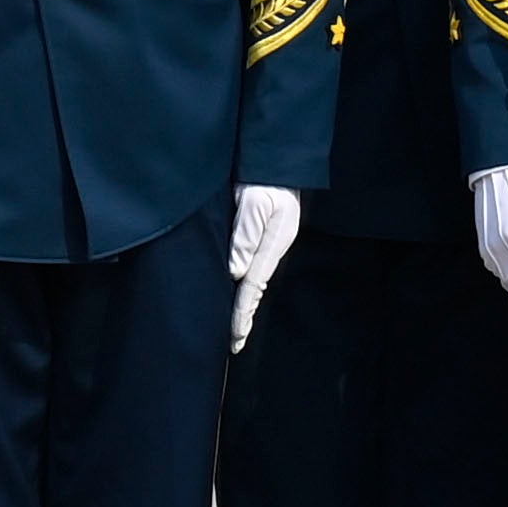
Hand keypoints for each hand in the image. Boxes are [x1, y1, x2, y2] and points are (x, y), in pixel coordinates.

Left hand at [225, 185, 303, 350]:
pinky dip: (240, 285)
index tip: (234, 336)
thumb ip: (245, 235)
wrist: (274, 161)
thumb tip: (235, 272)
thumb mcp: (255, 204)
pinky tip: (234, 292)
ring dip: (241, 303)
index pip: (253, 286)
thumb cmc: (266, 180)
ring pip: (251, 280)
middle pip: (254, 290)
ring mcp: (265, 243)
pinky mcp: (257, 236)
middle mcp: (269, 249)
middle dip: (243, 316)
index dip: (242, 312)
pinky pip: (247, 266)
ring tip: (233, 329)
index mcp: (272, 245)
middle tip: (233, 345)